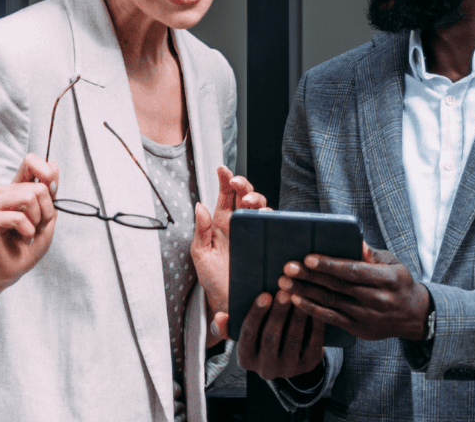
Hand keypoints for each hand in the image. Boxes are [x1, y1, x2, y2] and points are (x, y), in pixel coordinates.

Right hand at [0, 154, 59, 284]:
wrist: (17, 265)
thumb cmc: (32, 239)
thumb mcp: (49, 212)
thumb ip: (50, 190)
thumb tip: (53, 164)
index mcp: (19, 187)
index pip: (30, 161)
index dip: (46, 171)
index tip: (52, 190)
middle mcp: (4, 192)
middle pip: (39, 187)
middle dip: (47, 210)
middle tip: (38, 225)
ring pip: (29, 198)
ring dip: (37, 219)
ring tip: (30, 230)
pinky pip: (18, 217)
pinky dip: (28, 230)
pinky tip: (23, 237)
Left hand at [193, 166, 268, 340]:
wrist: (231, 305)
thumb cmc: (214, 282)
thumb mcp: (201, 256)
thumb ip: (200, 231)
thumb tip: (199, 206)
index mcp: (222, 225)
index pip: (225, 197)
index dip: (225, 180)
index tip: (222, 169)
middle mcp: (241, 226)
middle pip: (246, 197)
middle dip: (243, 186)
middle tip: (237, 185)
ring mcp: (256, 234)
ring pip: (262, 207)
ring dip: (257, 199)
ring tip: (249, 203)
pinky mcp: (268, 244)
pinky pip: (274, 226)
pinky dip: (272, 217)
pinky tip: (265, 216)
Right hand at [235, 290, 325, 380]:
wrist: (291, 354)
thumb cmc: (263, 334)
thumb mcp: (247, 332)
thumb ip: (229, 325)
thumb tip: (219, 317)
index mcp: (246, 360)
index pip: (247, 336)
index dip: (256, 314)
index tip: (265, 294)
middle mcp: (266, 369)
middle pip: (270, 338)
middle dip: (278, 313)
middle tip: (285, 291)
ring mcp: (288, 369)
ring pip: (293, 339)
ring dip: (297, 316)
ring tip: (301, 295)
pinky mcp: (309, 365)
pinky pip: (314, 342)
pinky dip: (315, 323)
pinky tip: (316, 306)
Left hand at [283, 243, 432, 342]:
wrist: (414, 316)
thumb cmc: (399, 283)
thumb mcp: (394, 264)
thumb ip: (372, 255)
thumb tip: (356, 242)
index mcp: (386, 279)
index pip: (353, 271)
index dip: (330, 265)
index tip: (308, 258)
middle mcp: (376, 299)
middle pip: (337, 286)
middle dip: (310, 276)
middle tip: (288, 268)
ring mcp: (365, 316)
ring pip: (330, 302)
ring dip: (305, 292)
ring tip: (285, 283)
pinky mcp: (357, 328)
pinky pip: (330, 318)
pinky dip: (311, 309)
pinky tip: (295, 301)